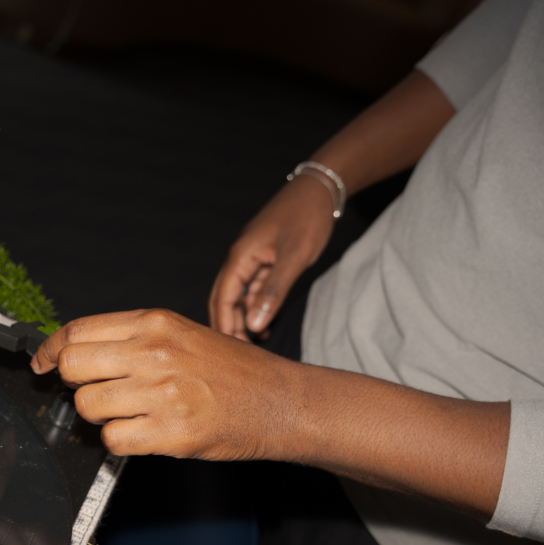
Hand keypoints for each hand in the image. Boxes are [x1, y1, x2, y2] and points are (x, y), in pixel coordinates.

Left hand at [31, 309, 297, 459]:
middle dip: (76, 383)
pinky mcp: (170, 431)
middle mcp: (154, 353)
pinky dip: (120, 442)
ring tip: (129, 413)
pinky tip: (143, 432)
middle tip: (97, 390)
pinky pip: (113, 439)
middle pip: (73, 366)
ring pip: (87, 406)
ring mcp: (162, 392)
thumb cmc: (232, 370)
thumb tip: (76, 349)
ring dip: (99, 416)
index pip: (78, 330)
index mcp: (154, 323)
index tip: (42, 363)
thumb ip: (131, 337)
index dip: (51, 349)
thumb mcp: (181, 333)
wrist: (279, 400)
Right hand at [209, 174, 334, 339]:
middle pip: (224, 299)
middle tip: (238, 355)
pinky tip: (266, 325)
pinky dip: (256, 309)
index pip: (223, 298)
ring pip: (239, 297)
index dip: (223, 325)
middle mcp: (240, 259)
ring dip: (243, 320)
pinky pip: (253, 290)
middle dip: (228, 326)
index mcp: (240, 257)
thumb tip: (255, 326)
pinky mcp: (264, 260)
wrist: (320, 189)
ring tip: (253, 347)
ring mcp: (251, 260)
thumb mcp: (294, 257)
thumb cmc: (308, 218)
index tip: (228, 351)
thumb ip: (273, 293)